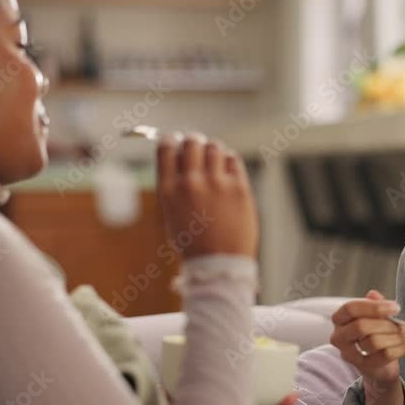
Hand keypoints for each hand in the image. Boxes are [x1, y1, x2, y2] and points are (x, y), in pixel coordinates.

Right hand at [156, 133, 258, 258]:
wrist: (219, 264)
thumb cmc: (195, 243)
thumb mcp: (173, 214)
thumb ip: (176, 185)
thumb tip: (181, 156)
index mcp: (169, 190)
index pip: (166, 148)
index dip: (171, 139)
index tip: (176, 140)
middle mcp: (191, 183)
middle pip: (191, 142)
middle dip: (193, 141)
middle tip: (197, 147)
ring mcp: (216, 184)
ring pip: (214, 147)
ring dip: (212, 150)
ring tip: (213, 161)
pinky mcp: (239, 188)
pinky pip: (232, 159)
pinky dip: (228, 161)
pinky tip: (227, 171)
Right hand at [329, 290, 404, 383]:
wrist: (378, 364)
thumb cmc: (374, 334)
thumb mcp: (375, 315)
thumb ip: (375, 303)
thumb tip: (374, 295)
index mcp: (340, 318)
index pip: (351, 309)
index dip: (374, 307)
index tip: (394, 307)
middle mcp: (339, 336)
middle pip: (361, 326)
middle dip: (386, 324)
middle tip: (401, 324)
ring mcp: (348, 353)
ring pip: (374, 342)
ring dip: (395, 337)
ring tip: (403, 334)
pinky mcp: (362, 366)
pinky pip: (384, 356)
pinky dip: (399, 348)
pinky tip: (402, 345)